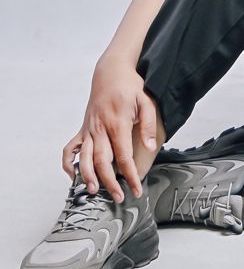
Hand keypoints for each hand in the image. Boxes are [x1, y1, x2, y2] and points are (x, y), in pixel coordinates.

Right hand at [62, 54, 158, 200]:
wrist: (111, 72)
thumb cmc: (130, 86)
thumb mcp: (146, 101)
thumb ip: (148, 125)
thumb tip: (149, 147)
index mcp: (118, 123)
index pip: (124, 156)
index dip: (129, 175)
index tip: (135, 189)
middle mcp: (100, 128)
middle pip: (102, 162)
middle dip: (109, 183)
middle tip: (117, 197)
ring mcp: (89, 129)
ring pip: (84, 159)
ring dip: (88, 177)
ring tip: (93, 192)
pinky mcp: (82, 129)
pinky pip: (70, 149)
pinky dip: (69, 163)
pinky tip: (74, 175)